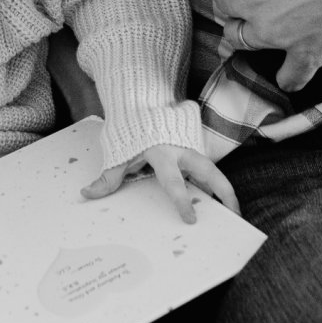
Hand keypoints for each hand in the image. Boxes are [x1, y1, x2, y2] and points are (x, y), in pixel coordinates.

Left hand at [81, 145, 238, 222]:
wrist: (140, 103)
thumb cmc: (131, 132)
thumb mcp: (119, 154)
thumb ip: (108, 177)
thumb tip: (87, 194)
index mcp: (161, 153)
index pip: (173, 181)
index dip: (182, 201)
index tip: (191, 219)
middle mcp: (181, 151)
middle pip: (209, 172)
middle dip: (224, 191)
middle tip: (234, 214)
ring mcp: (191, 149)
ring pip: (213, 170)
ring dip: (224, 189)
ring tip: (234, 212)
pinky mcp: (194, 151)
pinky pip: (207, 170)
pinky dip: (215, 185)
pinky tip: (219, 202)